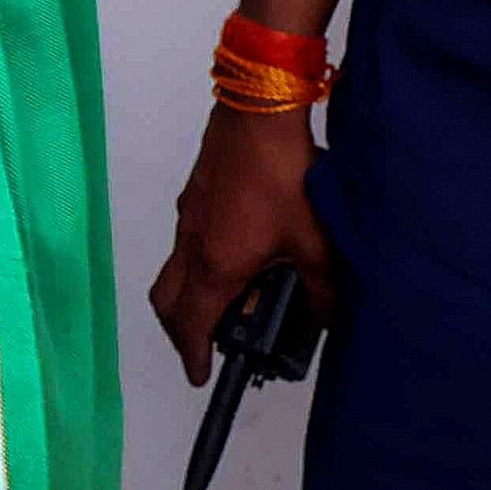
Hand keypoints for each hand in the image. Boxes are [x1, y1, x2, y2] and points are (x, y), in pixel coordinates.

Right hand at [147, 106, 339, 387]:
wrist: (259, 114)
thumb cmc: (284, 177)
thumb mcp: (314, 242)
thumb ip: (320, 289)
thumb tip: (323, 317)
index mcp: (216, 265)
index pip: (191, 324)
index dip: (194, 355)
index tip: (200, 375)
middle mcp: (191, 244)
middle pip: (166, 300)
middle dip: (180, 330)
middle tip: (205, 343)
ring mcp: (187, 217)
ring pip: (174, 269)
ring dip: (191, 294)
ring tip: (231, 299)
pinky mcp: (194, 195)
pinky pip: (185, 242)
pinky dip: (198, 263)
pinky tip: (238, 251)